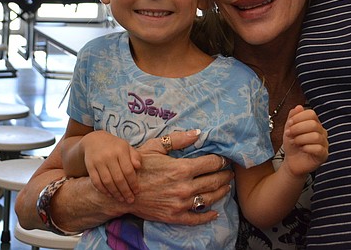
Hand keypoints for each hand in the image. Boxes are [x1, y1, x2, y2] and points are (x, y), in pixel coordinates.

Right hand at [15, 128, 232, 232]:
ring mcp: (180, 204)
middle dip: (225, 175)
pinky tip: (214, 212)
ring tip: (226, 186)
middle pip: (214, 181)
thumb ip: (178, 140)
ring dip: (221, 192)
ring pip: (209, 199)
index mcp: (181, 168)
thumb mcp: (155, 147)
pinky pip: (196, 219)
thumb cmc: (138, 166)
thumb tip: (198, 132)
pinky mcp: (174, 217)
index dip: (221, 160)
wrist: (121, 191)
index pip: (212, 163)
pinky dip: (208, 216)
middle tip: (230, 172)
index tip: (225, 158)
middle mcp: (184, 187)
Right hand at [81, 131, 141, 202]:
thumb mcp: (126, 147)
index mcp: (120, 150)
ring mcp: (98, 162)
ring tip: (121, 199)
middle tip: (130, 200)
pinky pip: (96, 182)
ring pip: (107, 182)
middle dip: (125, 191)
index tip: (137, 192)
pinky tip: (110, 195)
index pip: (128, 170)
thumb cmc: (115, 146)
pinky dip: (103, 190)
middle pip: (118, 178)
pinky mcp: (90, 167)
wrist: (94, 140)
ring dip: (115, 193)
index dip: (133, 183)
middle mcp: (109, 156)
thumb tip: (138, 167)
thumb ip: (135, 156)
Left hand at [282, 105, 327, 177]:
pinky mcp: (323, 155)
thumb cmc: (293, 145)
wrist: (292, 162)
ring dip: (301, 139)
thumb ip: (293, 117)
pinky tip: (302, 149)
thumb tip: (299, 107)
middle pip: (314, 124)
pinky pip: (318, 148)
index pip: (311, 114)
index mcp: (314, 123)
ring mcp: (324, 143)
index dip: (298, 117)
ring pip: (316, 136)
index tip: (289, 124)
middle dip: (298, 128)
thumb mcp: (289, 129)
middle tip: (290, 134)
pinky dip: (307, 148)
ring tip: (295, 142)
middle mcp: (321, 132)